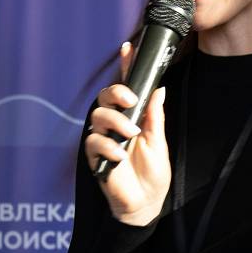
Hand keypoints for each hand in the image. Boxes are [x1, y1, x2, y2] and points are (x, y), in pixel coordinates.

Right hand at [84, 41, 169, 225]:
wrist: (145, 204)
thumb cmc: (153, 174)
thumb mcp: (158, 143)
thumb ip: (155, 117)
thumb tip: (159, 90)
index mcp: (133, 118)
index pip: (127, 89)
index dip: (126, 67)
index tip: (128, 48)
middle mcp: (116, 125)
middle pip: (106, 97)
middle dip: (116, 93)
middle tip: (130, 102)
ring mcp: (104, 139)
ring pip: (97, 116)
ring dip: (114, 122)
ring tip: (129, 135)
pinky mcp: (95, 157)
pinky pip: (92, 142)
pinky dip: (107, 146)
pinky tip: (119, 155)